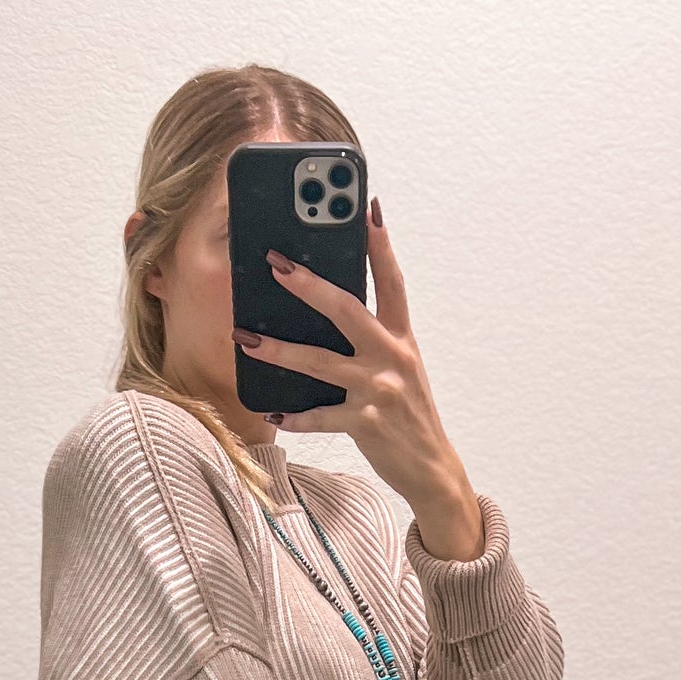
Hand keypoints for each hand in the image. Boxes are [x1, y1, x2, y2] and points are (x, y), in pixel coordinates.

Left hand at [230, 199, 483, 558]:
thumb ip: (374, 341)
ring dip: (280, 349)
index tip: (367, 208)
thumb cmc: (408, 415)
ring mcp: (379, 390)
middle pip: (347, 309)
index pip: (392, 282)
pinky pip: (322, 417)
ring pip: (321, 362)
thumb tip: (332, 313)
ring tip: (247, 338)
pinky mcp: (367, 423)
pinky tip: (273, 411)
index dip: (381, 244)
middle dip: (309, 285)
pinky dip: (295, 417)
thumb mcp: (401, 369)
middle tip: (276, 264)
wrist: (432, 468)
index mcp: (402, 338)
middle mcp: (392, 357)